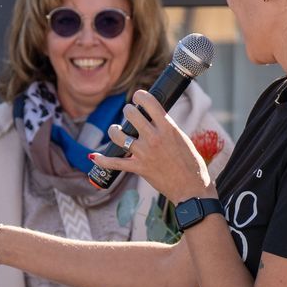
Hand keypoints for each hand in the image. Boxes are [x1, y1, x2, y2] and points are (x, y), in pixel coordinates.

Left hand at [90, 89, 212, 202]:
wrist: (191, 189)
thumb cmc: (192, 165)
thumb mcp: (182, 139)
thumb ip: (167, 128)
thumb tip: (155, 119)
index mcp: (168, 128)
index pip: (149, 103)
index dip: (140, 96)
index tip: (138, 97)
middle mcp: (154, 138)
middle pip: (130, 114)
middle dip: (128, 111)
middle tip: (129, 114)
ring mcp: (144, 153)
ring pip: (118, 135)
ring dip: (114, 130)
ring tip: (116, 130)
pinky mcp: (138, 168)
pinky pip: (114, 162)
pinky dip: (103, 160)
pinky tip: (94, 156)